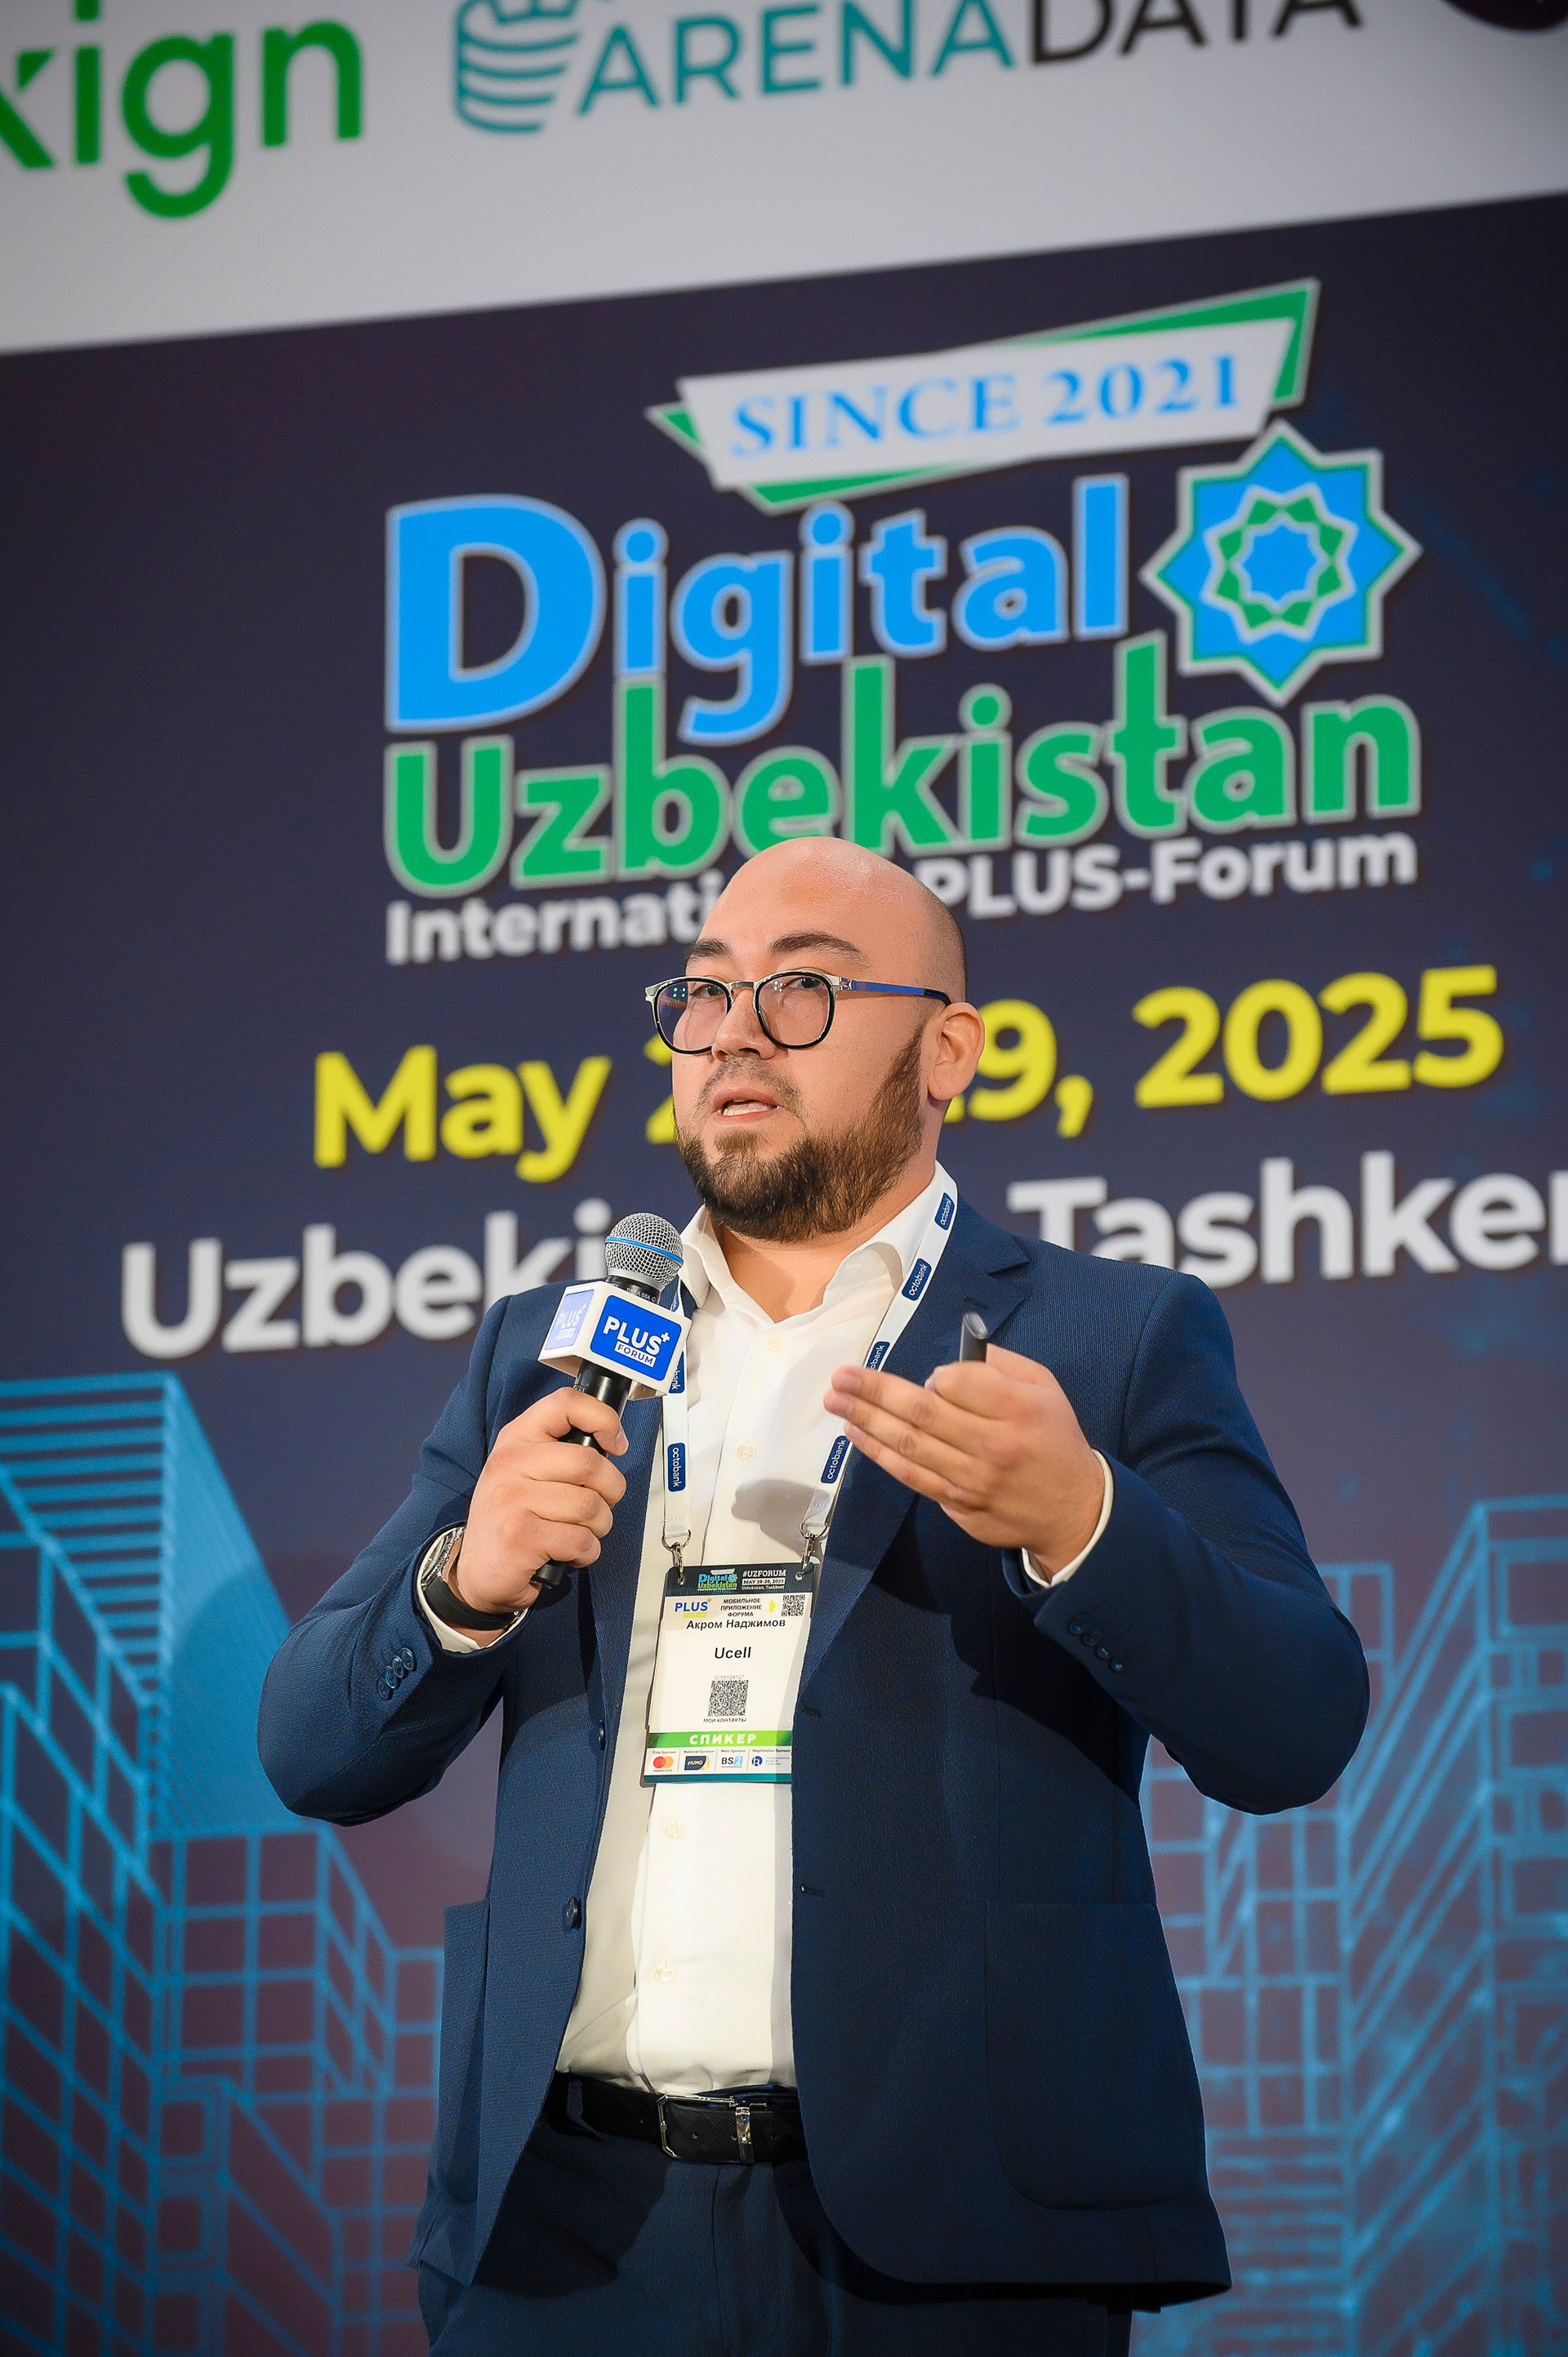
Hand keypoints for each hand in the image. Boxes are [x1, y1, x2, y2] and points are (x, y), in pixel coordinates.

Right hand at [453, 1389, 627, 1635]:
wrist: (477, 1574)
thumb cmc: (513, 1520)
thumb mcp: (526, 1473)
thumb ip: (561, 1452)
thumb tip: (614, 1442)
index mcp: (516, 1439)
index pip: (566, 1404)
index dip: (603, 1419)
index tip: (616, 1444)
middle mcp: (509, 1463)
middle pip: (590, 1463)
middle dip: (611, 1491)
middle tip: (600, 1506)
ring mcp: (511, 1499)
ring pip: (590, 1506)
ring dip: (599, 1527)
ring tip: (579, 1534)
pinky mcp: (520, 1536)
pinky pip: (581, 1540)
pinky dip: (586, 1553)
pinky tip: (568, 1555)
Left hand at [822, 1344, 1103, 1574]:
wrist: (1072, 1511)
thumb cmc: (1054, 1439)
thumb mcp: (1046, 1390)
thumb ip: (1001, 1367)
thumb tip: (949, 1364)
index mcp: (1019, 1410)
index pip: (959, 1383)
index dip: (935, 1376)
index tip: (930, 1376)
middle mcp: (993, 1446)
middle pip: (922, 1414)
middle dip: (875, 1391)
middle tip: (841, 1376)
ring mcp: (972, 1481)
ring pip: (908, 1446)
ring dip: (866, 1420)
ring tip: (836, 1400)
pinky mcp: (959, 1506)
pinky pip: (912, 1476)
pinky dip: (879, 1454)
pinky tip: (857, 1433)